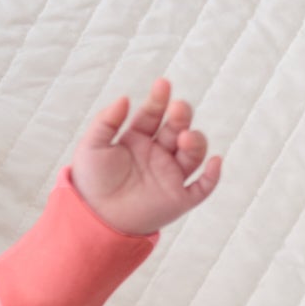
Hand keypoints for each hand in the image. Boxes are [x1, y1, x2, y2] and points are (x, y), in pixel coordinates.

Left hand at [70, 78, 221, 235]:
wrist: (92, 220)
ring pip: (193, 154)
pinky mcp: (178, 199)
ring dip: (195, 141)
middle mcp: (157, 155)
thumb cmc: (90, 183)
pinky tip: (214, 162)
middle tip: (177, 109)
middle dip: (181, 116)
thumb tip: (125, 98)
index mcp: (138, 140)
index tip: (162, 85)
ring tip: (184, 138)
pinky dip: (212, 176)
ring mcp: (169, 176)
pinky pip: (203, 187)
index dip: (159, 99)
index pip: (154, 114)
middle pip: (178, 128)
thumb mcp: (92, 147)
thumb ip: (106, 121)